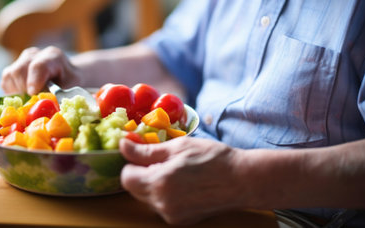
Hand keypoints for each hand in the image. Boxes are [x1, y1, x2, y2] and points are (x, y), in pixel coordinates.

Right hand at [1, 46, 79, 94]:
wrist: (66, 76)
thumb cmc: (69, 84)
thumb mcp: (70, 89)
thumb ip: (58, 96)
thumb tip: (47, 106)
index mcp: (53, 57)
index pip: (38, 66)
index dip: (33, 81)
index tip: (32, 93)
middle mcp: (35, 55)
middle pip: (20, 70)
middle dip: (24, 89)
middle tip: (33, 101)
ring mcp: (22, 60)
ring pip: (10, 75)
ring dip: (18, 91)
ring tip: (31, 97)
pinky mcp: (13, 68)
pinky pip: (6, 81)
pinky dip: (13, 92)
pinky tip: (25, 95)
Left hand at [119, 137, 243, 224]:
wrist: (241, 180)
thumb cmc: (212, 158)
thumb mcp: (178, 147)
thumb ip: (146, 150)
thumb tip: (123, 145)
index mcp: (159, 182)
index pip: (126, 177)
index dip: (131, 163)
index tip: (142, 154)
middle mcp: (162, 203)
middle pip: (134, 189)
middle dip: (141, 174)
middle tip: (160, 160)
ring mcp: (172, 215)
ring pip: (148, 198)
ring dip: (153, 184)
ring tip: (174, 172)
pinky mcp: (181, 221)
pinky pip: (162, 206)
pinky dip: (165, 195)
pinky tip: (182, 184)